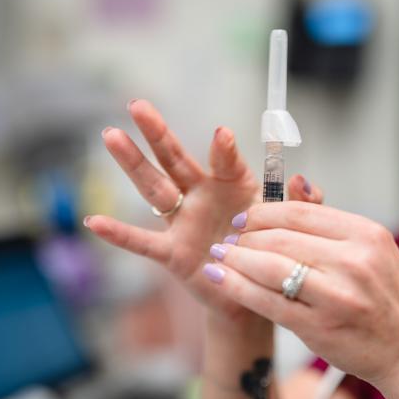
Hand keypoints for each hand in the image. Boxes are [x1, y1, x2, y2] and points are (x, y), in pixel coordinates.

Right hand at [84, 99, 322, 325]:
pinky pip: (142, 242)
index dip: (224, 150)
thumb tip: (303, 179)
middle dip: (158, 133)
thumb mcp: (290, 225)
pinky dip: (119, 234)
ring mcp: (184, 222)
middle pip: (175, 159)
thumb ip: (300, 202)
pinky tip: (95, 222)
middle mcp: (203, 196)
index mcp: (233, 185)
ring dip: (133, 163)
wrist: (254, 294)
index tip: (223, 136)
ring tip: (111, 135)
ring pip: (154, 187)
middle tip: (138, 104)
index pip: (226, 161)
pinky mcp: (173, 253)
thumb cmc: (269, 250)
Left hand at [201, 201, 398, 385]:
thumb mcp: (376, 253)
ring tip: (220, 257)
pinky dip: (238, 287)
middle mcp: (354, 260)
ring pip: (270, 266)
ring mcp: (337, 295)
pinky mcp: (320, 327)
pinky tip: (221, 278)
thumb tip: (295, 188)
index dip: (264, 212)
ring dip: (237, 259)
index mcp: (367, 235)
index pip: (302, 212)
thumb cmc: (392, 303)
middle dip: (246, 236)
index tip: (244, 218)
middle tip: (227, 239)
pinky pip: (268, 301)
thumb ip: (335, 227)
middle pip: (282, 237)